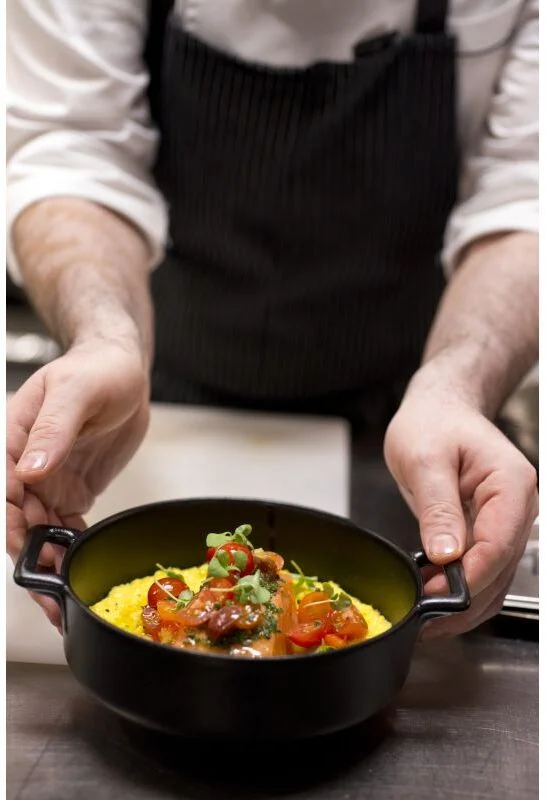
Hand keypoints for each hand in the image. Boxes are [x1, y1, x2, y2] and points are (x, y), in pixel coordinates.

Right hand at [7, 340, 149, 627]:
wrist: (124, 369)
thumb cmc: (97, 369)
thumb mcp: (76, 392)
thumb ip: (52, 430)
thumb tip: (29, 470)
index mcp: (13, 441)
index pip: (2, 490)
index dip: (11, 524)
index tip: (24, 552)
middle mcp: (25, 466)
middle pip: (18, 520)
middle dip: (29, 558)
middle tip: (49, 594)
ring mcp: (48, 481)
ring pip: (39, 531)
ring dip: (48, 563)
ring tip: (63, 597)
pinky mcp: (71, 489)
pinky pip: (64, 527)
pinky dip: (70, 550)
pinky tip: (78, 570)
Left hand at [384, 373, 537, 638]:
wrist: (437, 410)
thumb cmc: (432, 423)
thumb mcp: (425, 460)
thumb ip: (438, 508)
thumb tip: (447, 555)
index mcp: (511, 486)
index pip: (497, 546)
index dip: (468, 579)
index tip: (437, 600)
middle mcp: (517, 508)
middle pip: (500, 570)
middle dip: (464, 599)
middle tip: (425, 618)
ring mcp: (506, 522)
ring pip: (495, 579)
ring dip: (463, 602)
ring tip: (426, 616)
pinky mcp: (490, 531)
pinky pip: (483, 570)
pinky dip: (462, 589)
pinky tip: (434, 598)